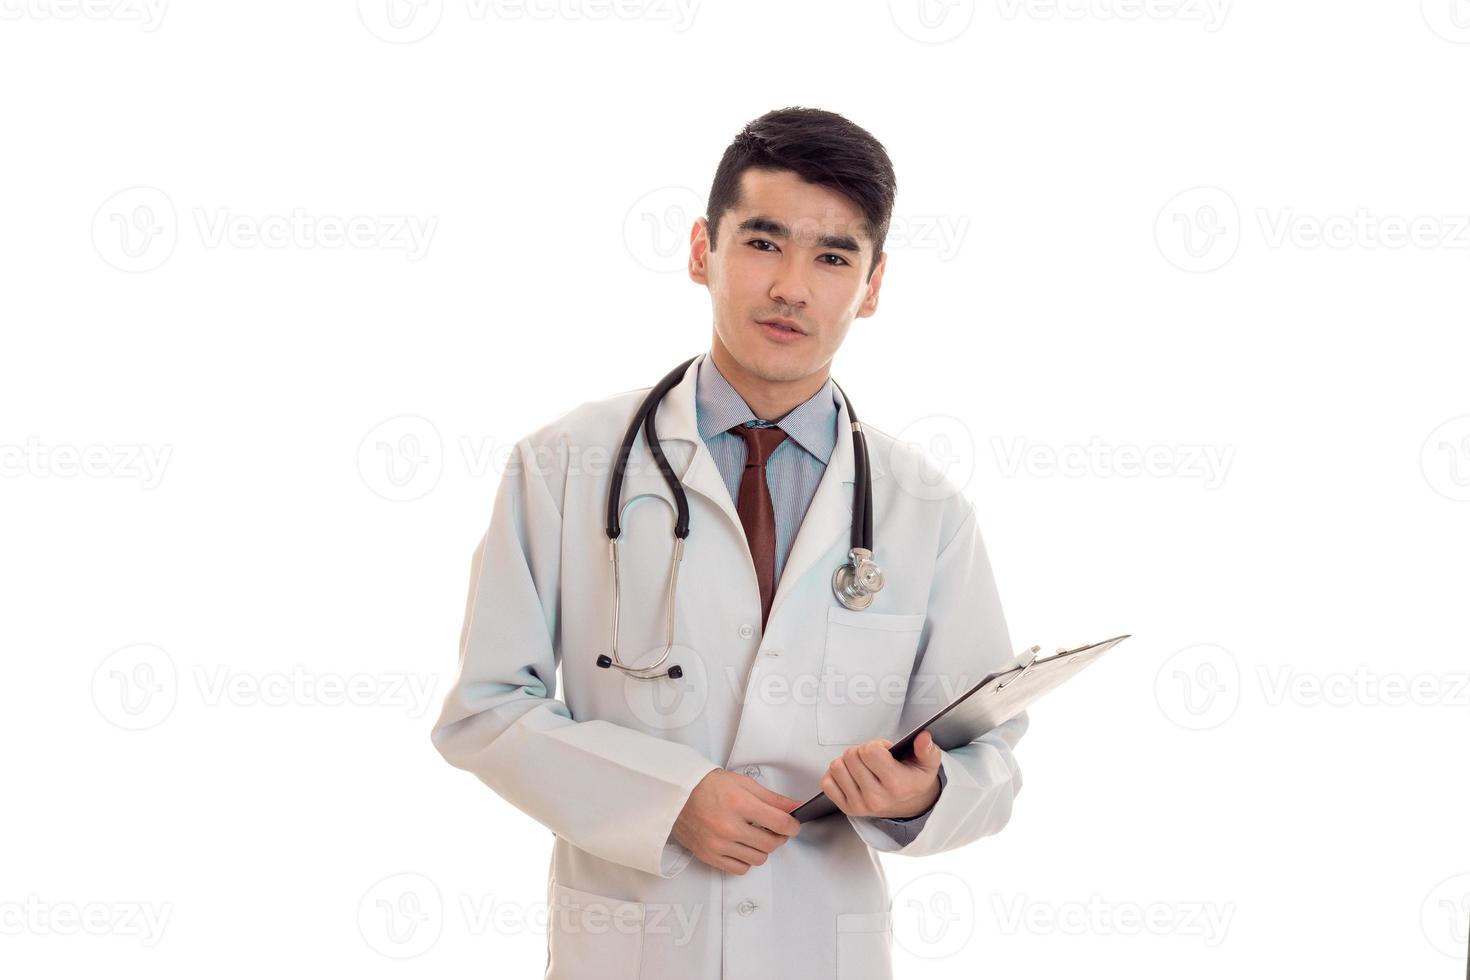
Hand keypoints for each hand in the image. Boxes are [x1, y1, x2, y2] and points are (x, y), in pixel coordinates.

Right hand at [672, 769, 802, 875]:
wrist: (677, 794)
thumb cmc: (708, 785)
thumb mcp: (743, 784)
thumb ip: (772, 798)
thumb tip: (795, 807)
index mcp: (739, 804)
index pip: (779, 823)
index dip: (792, 825)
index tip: (793, 824)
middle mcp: (728, 827)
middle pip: (770, 844)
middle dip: (779, 837)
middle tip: (775, 828)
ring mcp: (718, 844)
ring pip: (758, 859)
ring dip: (762, 849)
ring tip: (755, 835)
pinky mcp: (709, 856)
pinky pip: (739, 869)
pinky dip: (745, 860)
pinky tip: (742, 846)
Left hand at [821, 729, 942, 818]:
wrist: (910, 805)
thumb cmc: (914, 780)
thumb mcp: (928, 764)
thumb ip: (927, 749)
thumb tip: (923, 737)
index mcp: (896, 785)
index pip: (870, 752)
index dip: (876, 745)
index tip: (885, 751)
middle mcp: (876, 798)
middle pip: (851, 756)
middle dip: (862, 751)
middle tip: (874, 758)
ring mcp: (859, 805)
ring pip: (837, 767)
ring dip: (847, 761)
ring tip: (863, 765)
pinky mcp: (847, 808)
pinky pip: (827, 783)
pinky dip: (836, 775)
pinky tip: (851, 774)